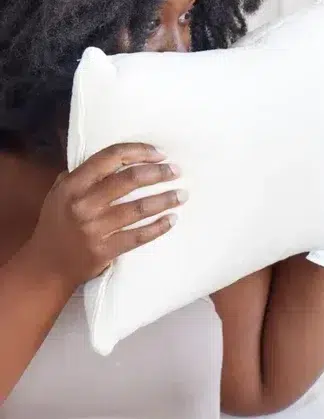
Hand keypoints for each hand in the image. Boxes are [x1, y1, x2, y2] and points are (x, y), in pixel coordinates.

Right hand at [23, 143, 185, 289]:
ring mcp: (95, 228)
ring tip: (181, 194)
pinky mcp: (105, 250)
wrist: (47, 266)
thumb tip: (115, 157)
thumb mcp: (59, 193)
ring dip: (165, 199)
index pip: (111, 157)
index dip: (139, 151)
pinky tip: (172, 220)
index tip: (159, 154)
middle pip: (130, 180)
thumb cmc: (56, 224)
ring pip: (139, 208)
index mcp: (73, 185)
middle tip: (176, 171)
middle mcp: (83, 204)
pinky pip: (138, 236)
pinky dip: (158, 227)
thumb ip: (81, 174)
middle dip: (158, 173)